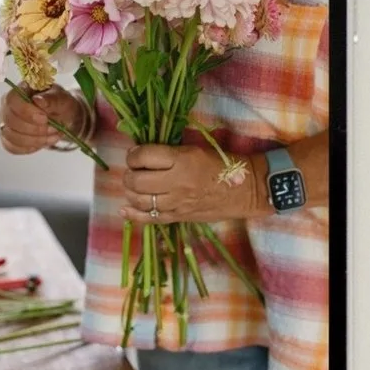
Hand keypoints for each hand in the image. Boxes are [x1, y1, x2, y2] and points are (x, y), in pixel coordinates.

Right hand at [0, 87, 89, 156]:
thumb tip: (38, 100)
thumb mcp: (61, 98)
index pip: (12, 100)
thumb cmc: (58, 104)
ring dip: (35, 140)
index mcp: (19, 91)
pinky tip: (43, 142)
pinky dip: (30, 147)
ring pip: (11, 136)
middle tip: (54, 128)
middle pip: (10, 120)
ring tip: (53, 135)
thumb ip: (51, 99)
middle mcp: (7, 107)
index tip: (44, 118)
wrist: (61, 117)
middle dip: (34, 129)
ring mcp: (6, 123)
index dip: (26, 111)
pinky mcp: (8, 139)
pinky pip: (13, 147)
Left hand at [122, 142, 254, 222]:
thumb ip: (169, 153)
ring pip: (140, 200)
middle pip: (137, 180)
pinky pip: (150, 219)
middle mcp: (177, 182)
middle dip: (129, 174)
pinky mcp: (179, 217)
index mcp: (182, 160)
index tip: (135, 154)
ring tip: (134, 185)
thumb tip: (142, 153)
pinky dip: (134, 214)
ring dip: (131, 192)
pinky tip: (125, 209)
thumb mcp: (195, 149)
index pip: (144, 156)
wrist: (245, 189)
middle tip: (134, 170)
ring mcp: (177, 203)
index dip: (133, 154)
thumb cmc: (222, 164)